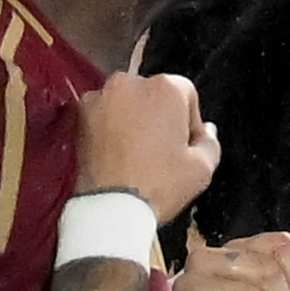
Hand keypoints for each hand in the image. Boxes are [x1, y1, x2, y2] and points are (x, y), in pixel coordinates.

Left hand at [77, 72, 219, 223]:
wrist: (111, 208)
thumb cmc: (158, 185)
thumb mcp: (203, 167)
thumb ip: (210, 141)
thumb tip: (206, 130)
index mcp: (165, 88)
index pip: (186, 93)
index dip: (190, 120)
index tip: (186, 143)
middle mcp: (130, 83)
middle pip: (154, 94)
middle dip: (159, 116)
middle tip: (162, 149)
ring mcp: (100, 97)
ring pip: (127, 103)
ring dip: (134, 120)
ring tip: (138, 154)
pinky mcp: (79, 115)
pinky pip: (103, 115)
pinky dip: (110, 127)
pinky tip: (118, 154)